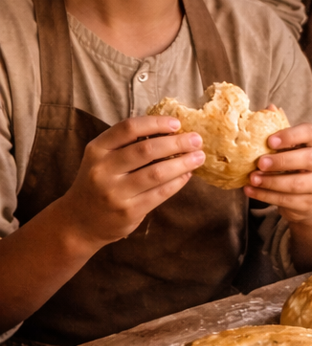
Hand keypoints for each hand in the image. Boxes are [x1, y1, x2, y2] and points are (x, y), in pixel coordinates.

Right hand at [59, 116, 204, 250]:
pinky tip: (186, 175)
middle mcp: (103, 169)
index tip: (177, 123)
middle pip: (146, 149)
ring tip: (199, 157)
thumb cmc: (97, 183)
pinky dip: (177, 182)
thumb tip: (169, 131)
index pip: (128, 128)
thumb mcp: (101, 159)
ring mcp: (115, 192)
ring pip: (156, 172)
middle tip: (197, 139)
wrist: (79, 222)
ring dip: (182, 163)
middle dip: (176, 143)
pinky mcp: (128, 211)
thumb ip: (126, 145)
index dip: (156, 123)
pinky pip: (160, 193)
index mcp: (97, 150)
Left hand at [246, 122, 311, 226]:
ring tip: (252, 178)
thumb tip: (269, 107)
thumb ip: (280, 128)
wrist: (311, 196)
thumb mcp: (291, 145)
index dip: (290, 135)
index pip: (309, 133)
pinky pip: (287, 200)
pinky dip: (266, 196)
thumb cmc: (296, 163)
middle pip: (307, 159)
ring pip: (296, 184)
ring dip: (271, 182)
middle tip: (259, 163)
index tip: (270, 140)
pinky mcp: (308, 203)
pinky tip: (250, 190)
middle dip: (281, 161)